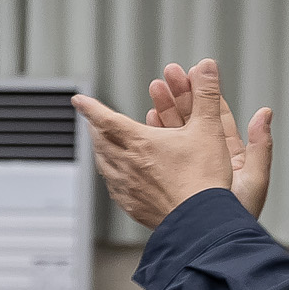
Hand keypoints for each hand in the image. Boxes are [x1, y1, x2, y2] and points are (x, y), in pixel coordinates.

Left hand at [71, 58, 271, 228]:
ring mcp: (127, 188)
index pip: (107, 120)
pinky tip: (116, 178)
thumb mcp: (209, 130)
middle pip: (102, 142)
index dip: (92, 108)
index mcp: (140, 144)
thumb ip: (207, 95)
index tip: (79, 101)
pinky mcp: (132, 206)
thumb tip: (207, 66)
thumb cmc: (205, 180)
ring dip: (101, 152)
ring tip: (102, 146)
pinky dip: (111, 176)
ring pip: (104, 165)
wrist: (201, 223)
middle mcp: (127, 165)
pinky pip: (114, 187)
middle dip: (96, 128)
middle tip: (93, 121)